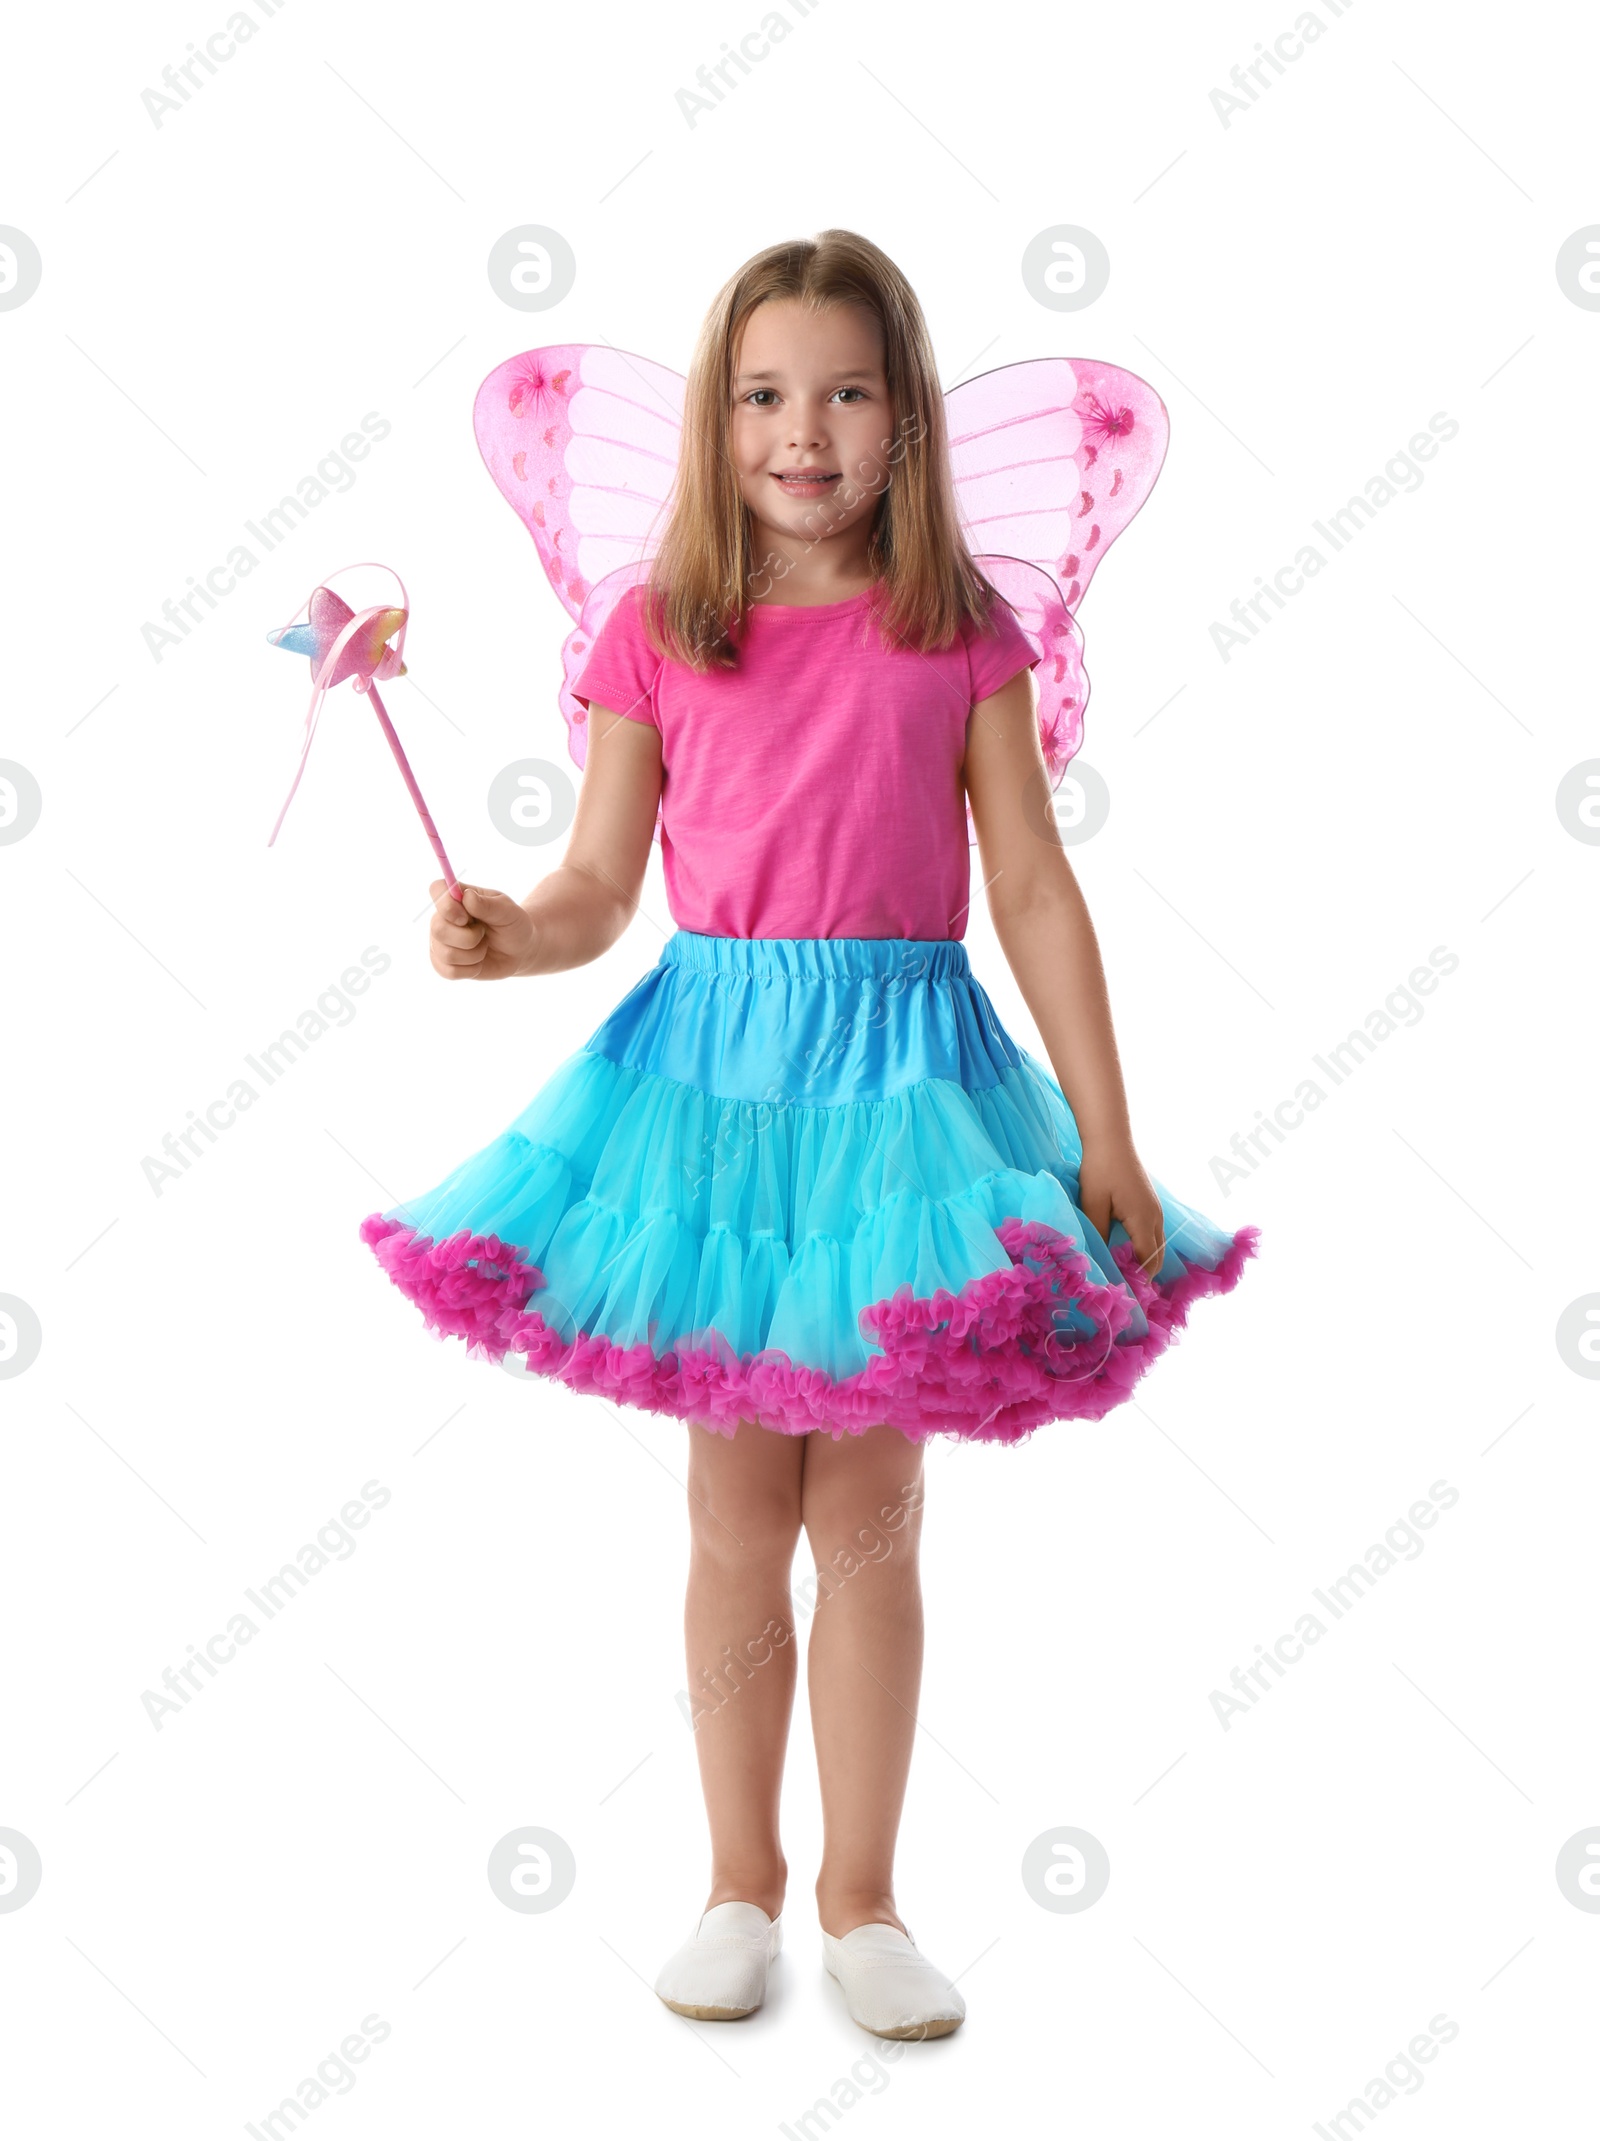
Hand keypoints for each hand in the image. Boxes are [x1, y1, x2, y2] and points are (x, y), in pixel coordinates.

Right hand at [428, 880, 535, 980]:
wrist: (519, 952)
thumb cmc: (512, 925)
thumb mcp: (508, 912)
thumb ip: (488, 904)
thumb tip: (467, 897)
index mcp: (457, 898)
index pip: (436, 889)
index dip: (446, 903)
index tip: (465, 916)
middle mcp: (443, 918)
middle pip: (438, 928)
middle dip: (469, 937)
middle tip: (483, 933)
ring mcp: (440, 942)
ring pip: (446, 954)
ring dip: (475, 954)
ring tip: (484, 946)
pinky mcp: (443, 964)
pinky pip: (449, 972)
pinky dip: (471, 969)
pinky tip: (478, 962)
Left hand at [1078, 1138, 1165, 1283]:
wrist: (1111, 1139)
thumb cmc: (1100, 1170)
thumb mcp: (1093, 1204)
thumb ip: (1098, 1234)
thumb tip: (1099, 1260)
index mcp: (1144, 1220)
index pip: (1147, 1262)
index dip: (1137, 1281)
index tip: (1123, 1295)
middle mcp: (1156, 1218)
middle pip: (1157, 1258)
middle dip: (1143, 1276)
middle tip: (1122, 1289)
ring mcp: (1155, 1210)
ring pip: (1156, 1246)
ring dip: (1143, 1262)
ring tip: (1122, 1274)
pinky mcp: (1150, 1204)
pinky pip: (1152, 1234)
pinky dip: (1143, 1248)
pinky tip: (1124, 1252)